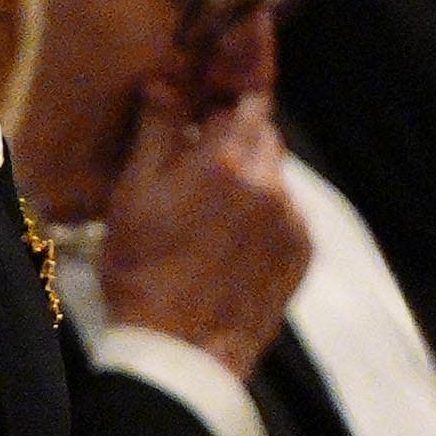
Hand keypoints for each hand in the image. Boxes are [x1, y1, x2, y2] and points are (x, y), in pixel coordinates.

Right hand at [97, 83, 308, 379]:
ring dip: (251, 180)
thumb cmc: (142, 272)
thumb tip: (165, 83)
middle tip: (200, 165)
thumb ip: (155, 131)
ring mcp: (291, 220)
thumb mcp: (132, 194)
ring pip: (276, 176)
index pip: (245, 101)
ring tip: (211, 215)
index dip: (226, 102)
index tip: (206, 112)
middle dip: (237, 141)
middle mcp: (269, 183)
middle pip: (265, 136)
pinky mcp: (303, 253)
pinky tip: (230, 244)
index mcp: (226, 160)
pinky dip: (265, 216)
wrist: (181, 352)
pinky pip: (287, 215)